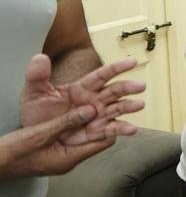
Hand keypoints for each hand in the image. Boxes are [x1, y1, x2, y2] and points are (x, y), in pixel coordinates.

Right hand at [0, 104, 118, 180]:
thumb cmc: (13, 154)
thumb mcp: (41, 135)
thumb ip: (66, 122)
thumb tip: (92, 110)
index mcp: (70, 158)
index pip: (103, 142)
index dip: (113, 125)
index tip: (119, 106)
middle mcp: (70, 157)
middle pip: (97, 137)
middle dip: (107, 119)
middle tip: (119, 100)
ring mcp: (62, 154)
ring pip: (84, 134)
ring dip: (92, 119)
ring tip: (102, 101)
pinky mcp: (53, 149)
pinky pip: (71, 134)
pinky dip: (77, 122)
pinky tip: (79, 110)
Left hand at [21, 54, 144, 144]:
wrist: (35, 138)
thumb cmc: (37, 113)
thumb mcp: (33, 93)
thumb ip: (37, 76)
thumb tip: (39, 57)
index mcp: (83, 88)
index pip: (102, 75)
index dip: (117, 68)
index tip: (132, 61)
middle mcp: (95, 101)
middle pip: (115, 91)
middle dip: (128, 87)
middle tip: (140, 86)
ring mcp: (99, 117)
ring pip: (118, 109)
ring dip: (129, 106)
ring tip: (138, 105)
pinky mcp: (99, 133)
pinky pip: (113, 130)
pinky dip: (123, 129)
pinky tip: (131, 129)